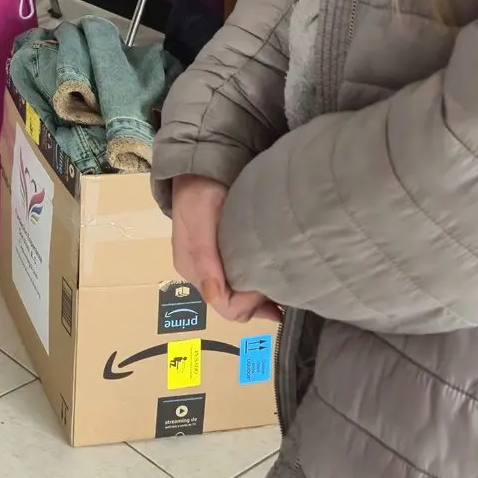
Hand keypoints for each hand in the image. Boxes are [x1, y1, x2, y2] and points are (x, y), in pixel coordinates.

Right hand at [170, 176, 281, 325]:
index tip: (269, 285)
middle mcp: (203, 275)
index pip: (224, 304)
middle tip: (284, 289)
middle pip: (233, 306)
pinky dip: (258, 286)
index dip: (249, 303)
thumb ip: (204, 255)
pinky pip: (241, 283)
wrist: (200, 171)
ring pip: (239, 298)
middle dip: (258, 305)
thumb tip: (213, 296)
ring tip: (284, 288)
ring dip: (260, 299)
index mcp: (194, 269)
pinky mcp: (222, 260)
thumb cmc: (199, 192)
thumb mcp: (200, 219)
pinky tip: (274, 279)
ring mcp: (212, 268)